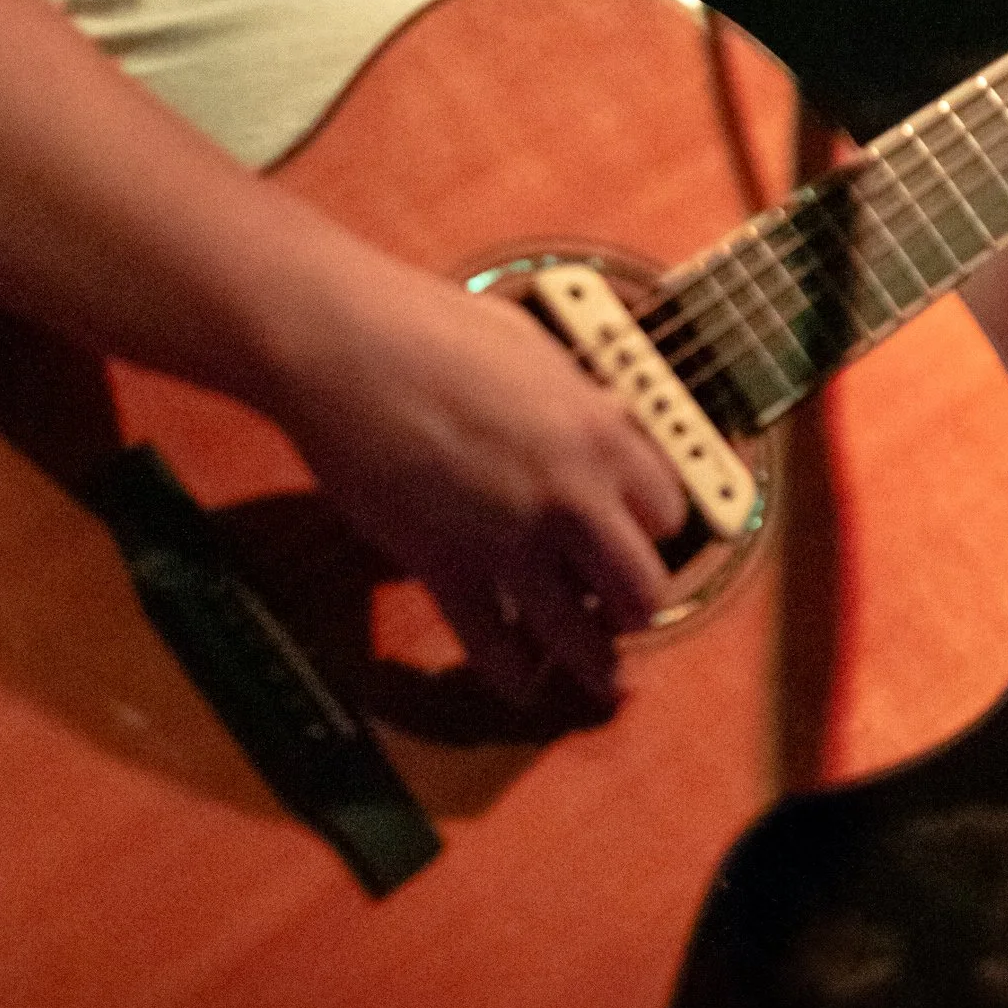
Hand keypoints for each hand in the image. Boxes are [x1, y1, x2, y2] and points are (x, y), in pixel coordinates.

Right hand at [269, 257, 686, 711]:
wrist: (341, 344)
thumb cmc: (426, 325)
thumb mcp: (531, 346)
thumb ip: (574, 395)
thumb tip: (599, 413)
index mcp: (597, 432)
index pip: (667, 510)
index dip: (654, 530)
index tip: (641, 538)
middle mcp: (568, 495)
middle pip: (642, 587)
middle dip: (639, 608)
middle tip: (627, 613)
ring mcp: (509, 540)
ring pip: (580, 638)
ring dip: (596, 665)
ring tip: (602, 678)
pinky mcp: (447, 569)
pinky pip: (495, 649)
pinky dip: (513, 676)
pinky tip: (519, 682)